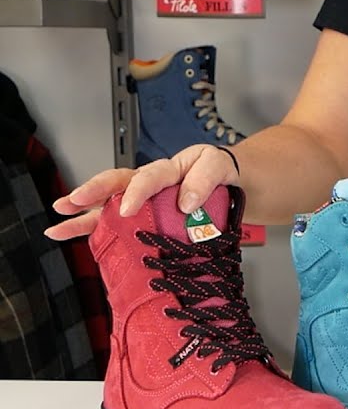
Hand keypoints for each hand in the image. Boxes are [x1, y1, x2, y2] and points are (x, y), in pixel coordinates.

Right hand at [45, 144, 239, 240]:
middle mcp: (149, 184)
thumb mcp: (218, 166)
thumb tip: (185, 203)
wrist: (229, 182)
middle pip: (114, 185)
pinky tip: (80, 242)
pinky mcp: (144, 219)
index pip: (147, 178)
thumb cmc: (219, 171)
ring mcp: (143, 202)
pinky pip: (117, 225)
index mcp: (166, 170)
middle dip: (91, 194)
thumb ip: (204, 179)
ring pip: (106, 206)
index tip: (127, 209)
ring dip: (81, 217)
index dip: (135, 192)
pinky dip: (98, 234)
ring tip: (57, 228)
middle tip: (71, 203)